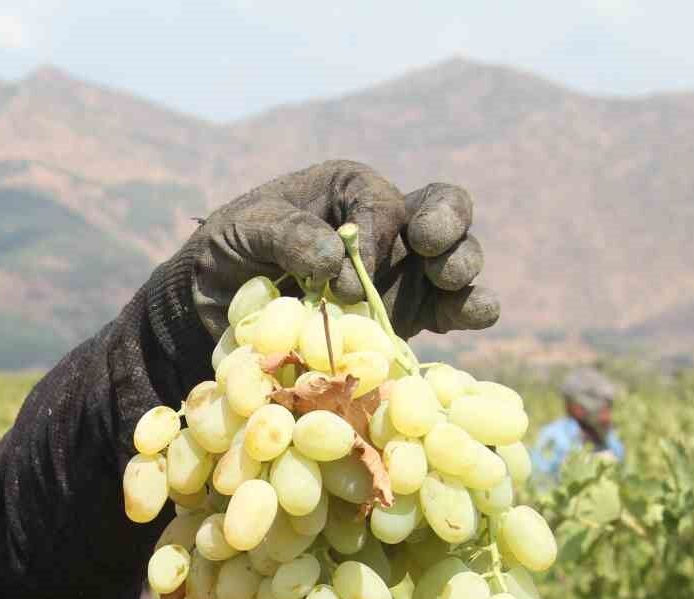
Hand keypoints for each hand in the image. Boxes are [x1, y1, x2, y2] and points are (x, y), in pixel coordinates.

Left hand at [177, 160, 498, 339]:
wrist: (218, 304)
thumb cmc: (231, 250)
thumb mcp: (244, 227)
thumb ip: (286, 232)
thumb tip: (334, 258)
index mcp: (349, 189)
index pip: (381, 203)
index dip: (373, 236)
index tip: (341, 280)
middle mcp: (387, 225)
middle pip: (443, 211)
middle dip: (447, 225)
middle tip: (431, 248)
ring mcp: (404, 271)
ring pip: (456, 258)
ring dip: (462, 266)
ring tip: (449, 281)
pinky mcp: (410, 315)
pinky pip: (453, 308)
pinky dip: (470, 309)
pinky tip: (475, 312)